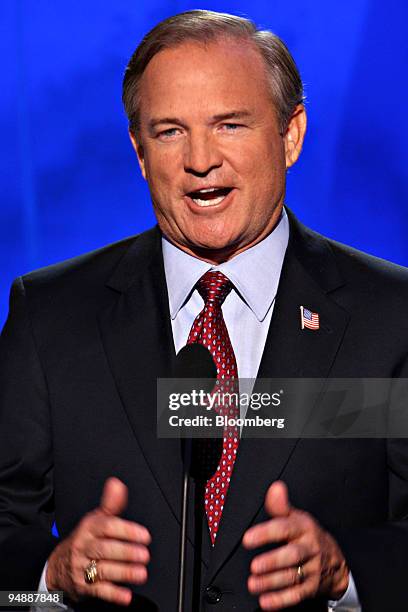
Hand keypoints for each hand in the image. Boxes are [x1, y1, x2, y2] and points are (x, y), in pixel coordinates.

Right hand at [46, 477, 150, 605]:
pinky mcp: (83, 587)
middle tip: (144, 554)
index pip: (106, 527)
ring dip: (123, 572)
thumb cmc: (84, 540)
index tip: (144, 535)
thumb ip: (111, 504)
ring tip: (141, 573)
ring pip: (102, 570)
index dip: (126, 530)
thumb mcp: (95, 519)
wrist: (57, 566)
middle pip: (104, 549)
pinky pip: (98, 591)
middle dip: (126, 552)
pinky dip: (113, 594)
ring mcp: (82, 568)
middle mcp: (84, 547)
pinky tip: (126, 595)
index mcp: (88, 529)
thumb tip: (118, 484)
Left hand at [242, 481, 348, 609]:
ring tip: (253, 584)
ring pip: (293, 577)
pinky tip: (266, 602)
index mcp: (303, 528)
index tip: (248, 539)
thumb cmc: (309, 536)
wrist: (337, 561)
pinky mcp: (312, 587)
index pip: (284, 528)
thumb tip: (275, 488)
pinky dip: (281, 600)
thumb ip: (281, 506)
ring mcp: (312, 569)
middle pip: (292, 555)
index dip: (266, 533)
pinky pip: (297, 595)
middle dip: (273, 561)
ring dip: (272, 583)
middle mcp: (309, 548)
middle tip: (255, 566)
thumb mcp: (297, 517)